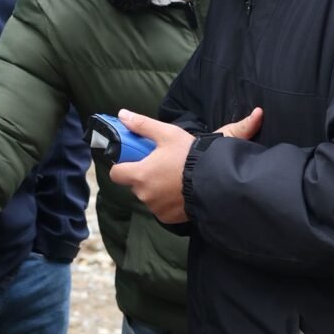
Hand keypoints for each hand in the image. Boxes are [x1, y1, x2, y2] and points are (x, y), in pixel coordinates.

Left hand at [109, 107, 262, 223]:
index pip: (116, 173)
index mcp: (140, 174)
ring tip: (174, 177)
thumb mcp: (168, 134)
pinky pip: (161, 208)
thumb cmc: (190, 156)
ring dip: (155, 188)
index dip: (122, 165)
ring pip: (148, 196)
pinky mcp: (168, 218)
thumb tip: (122, 115)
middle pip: (134, 184)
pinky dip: (167, 201)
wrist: (217, 181)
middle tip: (161, 164)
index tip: (135, 159)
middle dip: (143, 174)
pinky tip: (180, 191)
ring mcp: (156, 208)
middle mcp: (144, 194)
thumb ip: (142, 125)